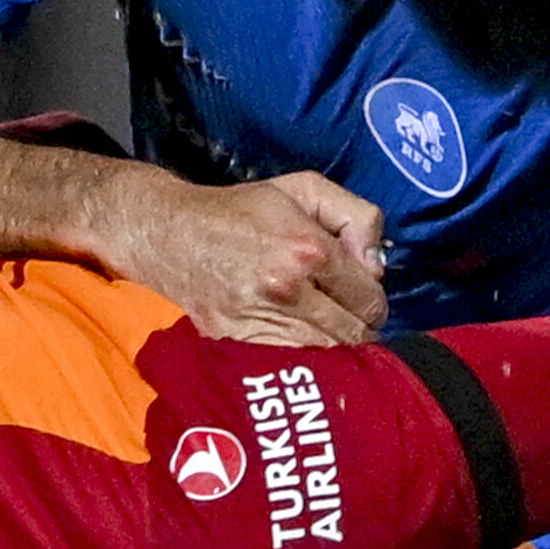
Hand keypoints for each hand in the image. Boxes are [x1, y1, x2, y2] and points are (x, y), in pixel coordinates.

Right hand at [113, 169, 387, 345]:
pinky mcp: (239, 341)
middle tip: (349, 312)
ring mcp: (260, 321)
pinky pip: (292, 359)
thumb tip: (377, 263)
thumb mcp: (304, 189)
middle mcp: (286, 290)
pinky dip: (303, 351)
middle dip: (359, 323)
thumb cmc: (241, 210)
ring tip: (325, 321)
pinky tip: (299, 333)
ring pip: (325, 350)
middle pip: (353, 331)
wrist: (172, 235)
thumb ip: (357, 216)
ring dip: (333, 341)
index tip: (364, 294)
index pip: (369, 297)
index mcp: (307, 250)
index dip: (374, 298)